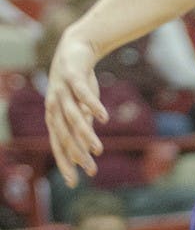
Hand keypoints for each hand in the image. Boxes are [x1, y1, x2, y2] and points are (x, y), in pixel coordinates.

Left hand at [44, 28, 108, 187]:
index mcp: (54, 117)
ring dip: (85, 135)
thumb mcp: (80, 105)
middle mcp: (54, 107)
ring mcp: (62, 92)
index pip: (58, 145)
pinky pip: (84, 94)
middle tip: (90, 170)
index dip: (65, 163)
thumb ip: (82, 124)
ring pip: (73, 118)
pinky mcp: (73, 77)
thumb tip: (87, 147)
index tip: (75, 182)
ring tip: (99, 150)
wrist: (76, 48)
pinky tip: (104, 118)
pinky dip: (93, 106)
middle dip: (76, 154)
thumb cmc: (78, 81)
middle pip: (64, 135)